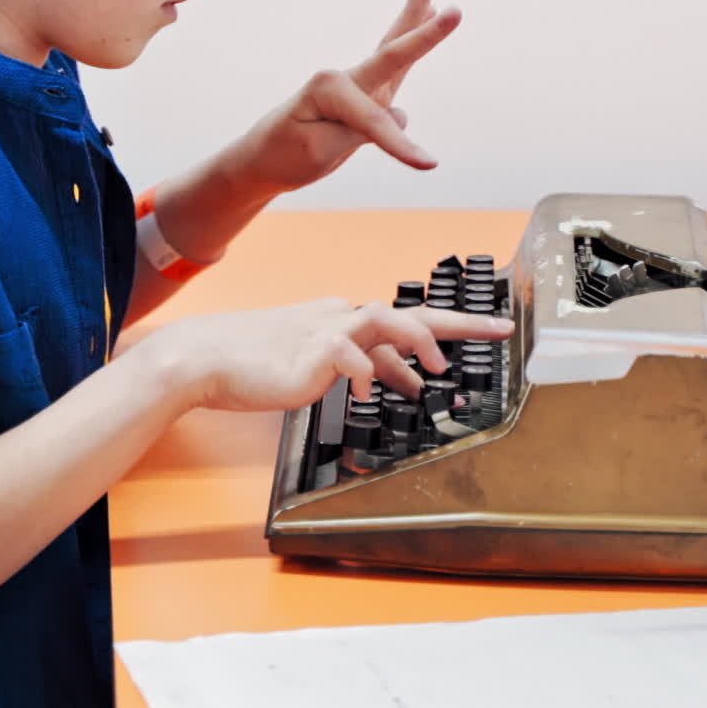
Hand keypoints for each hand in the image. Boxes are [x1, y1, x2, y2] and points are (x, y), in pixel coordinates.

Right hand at [146, 299, 511, 412]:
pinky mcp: (311, 350)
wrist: (206, 357)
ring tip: (440, 375)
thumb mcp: (317, 365)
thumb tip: (404, 382)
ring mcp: (326, 329)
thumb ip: (363, 367)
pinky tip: (368, 395)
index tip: (485, 331)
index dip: (447, 327)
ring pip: (386, 321)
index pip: (403, 317)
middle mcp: (339, 316)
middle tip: (500, 331)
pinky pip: (351, 358)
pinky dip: (367, 375)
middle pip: (409, 312)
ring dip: (419, 344)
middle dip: (459, 322)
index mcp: (341, 317)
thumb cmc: (254, 362)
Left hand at [237, 0, 459, 196]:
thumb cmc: (285, 156)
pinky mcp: (364, 96)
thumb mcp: (319, 151)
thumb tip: (400, 114)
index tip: (429, 165)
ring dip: (413, 13)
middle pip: (390, 50)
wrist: (262, 160)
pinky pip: (394, 66)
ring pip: (393, 46)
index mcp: (328, 89)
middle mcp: (342, 79)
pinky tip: (427, 13)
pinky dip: (410, 40)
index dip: (401, 145)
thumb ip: (361, 132)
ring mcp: (355, 86)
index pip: (374, 120)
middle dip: (421, 29)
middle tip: (448, 1)